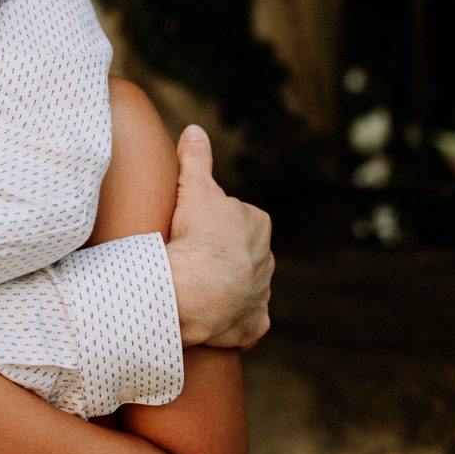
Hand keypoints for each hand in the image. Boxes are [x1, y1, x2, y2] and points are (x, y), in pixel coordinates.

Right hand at [165, 125, 273, 348]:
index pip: (232, 217)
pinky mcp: (253, 324)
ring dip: (225, 288)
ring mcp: (261, 294)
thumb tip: (194, 129)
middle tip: (187, 257)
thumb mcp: (194, 189)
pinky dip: (232, 321)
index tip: (187, 230)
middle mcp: (267, 259)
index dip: (208, 222)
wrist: (195, 292)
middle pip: (239, 252)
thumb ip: (196, 158)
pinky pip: (245, 322)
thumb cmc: (197, 238)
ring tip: (194, 288)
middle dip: (220, 255)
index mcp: (257, 224)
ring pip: (244, 286)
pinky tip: (213, 318)